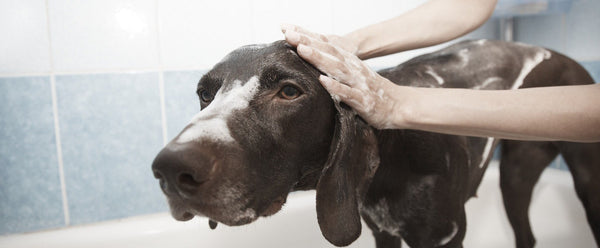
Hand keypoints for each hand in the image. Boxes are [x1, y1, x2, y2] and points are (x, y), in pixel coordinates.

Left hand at [281, 24, 409, 128]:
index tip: (287, 29)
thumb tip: (312, 60)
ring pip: (337, 68)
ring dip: (319, 58)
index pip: (325, 45)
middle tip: (289, 34)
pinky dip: (335, 87)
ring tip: (302, 50)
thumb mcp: (352, 75)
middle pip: (328, 52)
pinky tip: (322, 81)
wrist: (399, 105)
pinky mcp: (363, 100)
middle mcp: (353, 69)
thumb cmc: (372, 91)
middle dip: (308, 42)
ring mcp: (358, 83)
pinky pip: (348, 93)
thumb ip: (335, 67)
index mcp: (348, 62)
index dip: (307, 36)